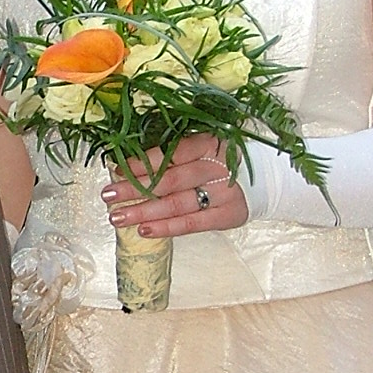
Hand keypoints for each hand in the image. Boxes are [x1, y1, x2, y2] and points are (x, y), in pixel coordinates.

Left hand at [102, 134, 249, 237]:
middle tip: (107, 195)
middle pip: (169, 181)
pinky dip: (166, 227)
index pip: (170, 154)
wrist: (264, 176)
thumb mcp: (202, 146)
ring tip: (117, 217)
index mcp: (208, 143)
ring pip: (176, 204)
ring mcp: (223, 192)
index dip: (142, 163)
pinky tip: (143, 230)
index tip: (116, 170)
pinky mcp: (228, 215)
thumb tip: (127, 164)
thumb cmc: (221, 158)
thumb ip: (173, 154)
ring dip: (143, 211)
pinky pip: (192, 224)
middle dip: (134, 189)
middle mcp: (216, 167)